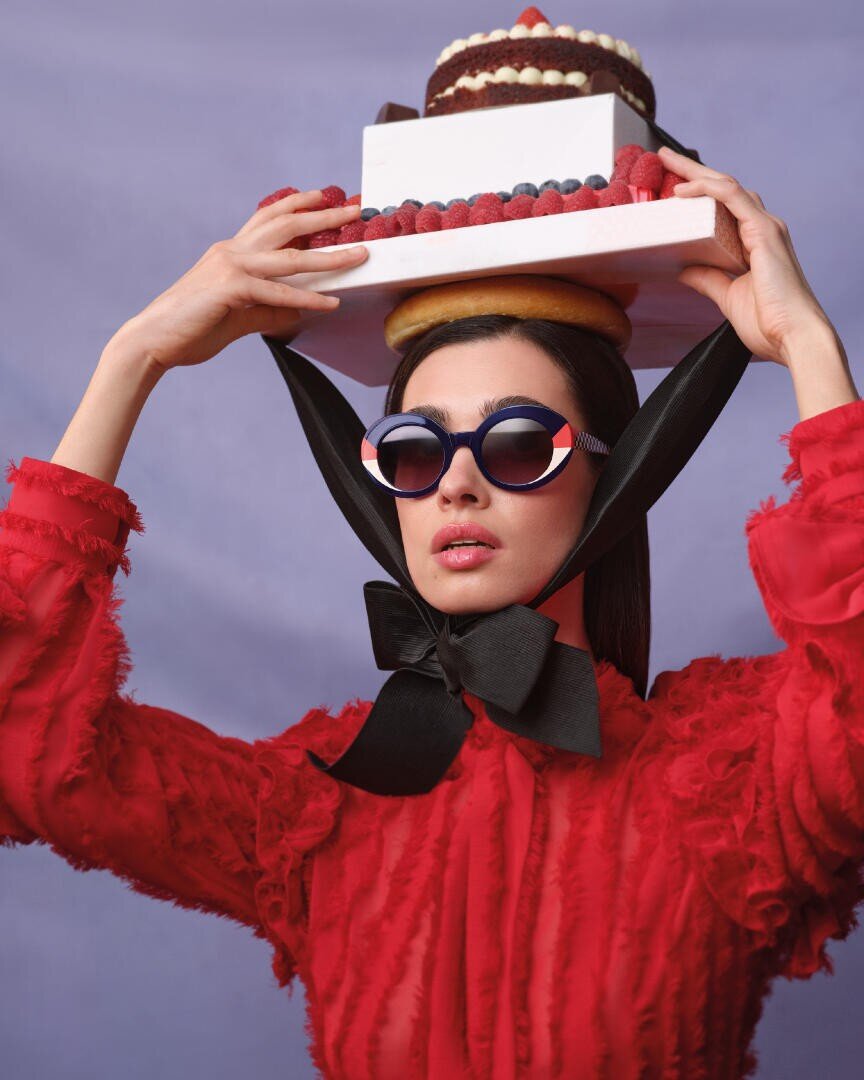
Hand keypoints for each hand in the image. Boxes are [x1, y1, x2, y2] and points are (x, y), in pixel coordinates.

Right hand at [106, 190, 367, 373]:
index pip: (269, 218)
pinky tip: (331, 303)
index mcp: (231, 251)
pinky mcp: (230, 289)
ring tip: (360, 254)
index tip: (325, 195)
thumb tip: (296, 313)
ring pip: (290, 257)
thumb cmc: (191, 327)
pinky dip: (307, 299)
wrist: (153, 339)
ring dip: (330, 256)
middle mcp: (232, 251)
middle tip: (355, 209)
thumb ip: (268, 312)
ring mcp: (230, 267)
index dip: (298, 204)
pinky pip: (278, 293)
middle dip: (324, 215)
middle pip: (286, 224)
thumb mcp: (238, 316)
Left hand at [659, 145, 835, 366]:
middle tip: (665, 159)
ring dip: (696, 172)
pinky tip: (684, 190)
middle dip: (694, 171)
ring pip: (727, 186)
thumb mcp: (727, 297)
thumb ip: (708, 279)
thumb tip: (684, 269)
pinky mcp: (763, 232)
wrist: (793, 337)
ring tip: (668, 163)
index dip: (699, 191)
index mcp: (756, 242)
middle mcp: (763, 228)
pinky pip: (732, 198)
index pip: (724, 205)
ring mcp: (765, 227)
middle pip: (724, 188)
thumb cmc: (769, 322)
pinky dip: (707, 189)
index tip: (671, 185)